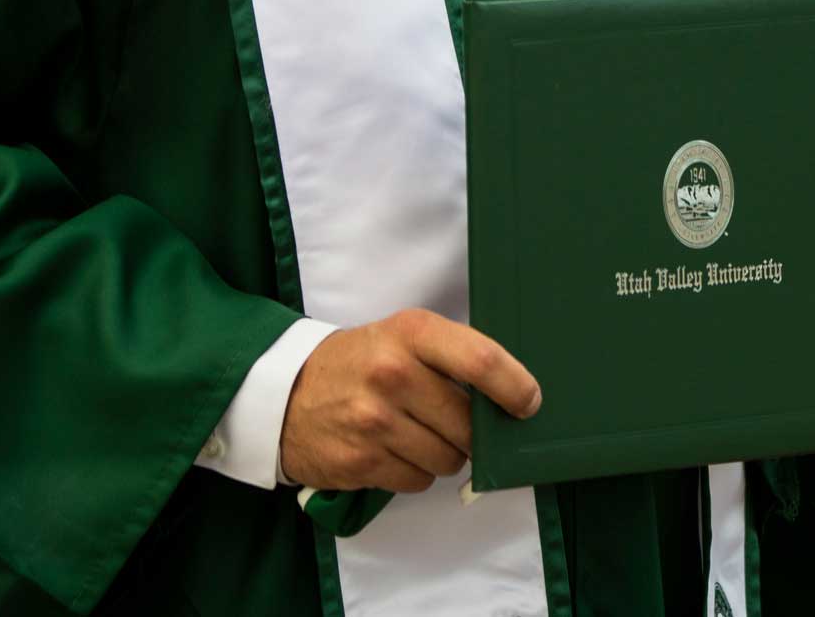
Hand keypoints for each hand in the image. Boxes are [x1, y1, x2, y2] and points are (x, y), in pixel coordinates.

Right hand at [278, 309, 540, 495]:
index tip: (528, 404)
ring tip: (417, 434)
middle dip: (471, 433)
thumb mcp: (401, 336)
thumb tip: (510, 395)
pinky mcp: (361, 462)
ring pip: (448, 460)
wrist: (286, 394)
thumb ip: (450, 356)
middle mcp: (393, 374)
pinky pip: (417, 482)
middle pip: (468, 424)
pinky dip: (415, 473)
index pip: (480, 360)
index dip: (514, 387)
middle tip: (454, 423)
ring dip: (443, 455)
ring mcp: (375, 421)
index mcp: (411, 333)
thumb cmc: (359, 361)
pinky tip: (394, 450)